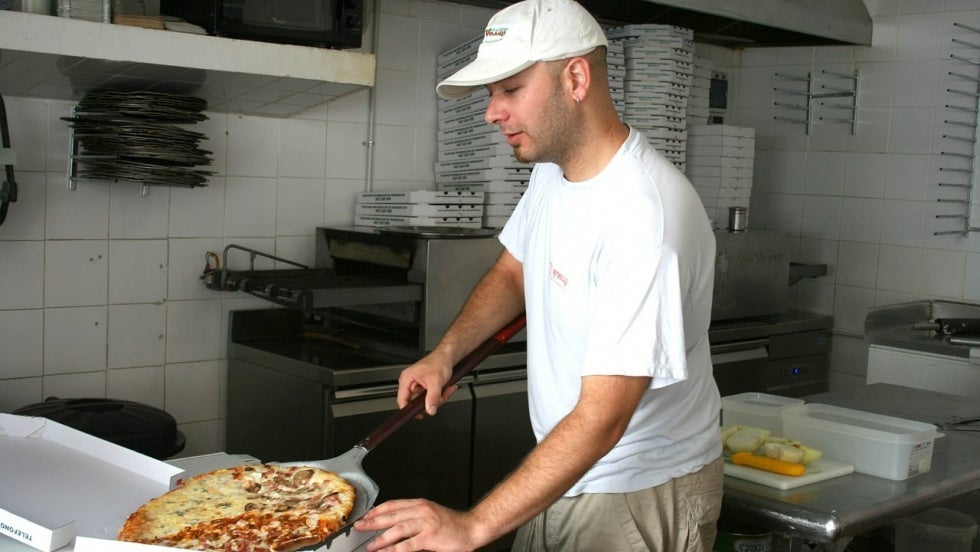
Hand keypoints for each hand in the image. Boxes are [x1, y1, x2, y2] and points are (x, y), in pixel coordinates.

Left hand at [354, 499, 481, 551]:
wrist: (472, 528)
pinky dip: (394, 548)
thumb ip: (413, 519)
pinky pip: (408, 544)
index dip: (377, 510)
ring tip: (369, 545)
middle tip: (359, 527)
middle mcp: (421, 511)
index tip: (366, 516)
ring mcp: (426, 523)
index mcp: (420, 504)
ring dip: (381, 537)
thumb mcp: (430, 515)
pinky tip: (385, 551)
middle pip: (391, 515)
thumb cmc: (452, 524)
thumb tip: (392, 527)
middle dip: (373, 522)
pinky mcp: (430, 537)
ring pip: (397, 529)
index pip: (393, 504)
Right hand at [397, 351, 454, 415]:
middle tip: (439, 397)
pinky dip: (440, 395)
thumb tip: (430, 410)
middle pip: (416, 402)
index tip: (419, 415)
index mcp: (407, 379)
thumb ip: (433, 397)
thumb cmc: (439, 362)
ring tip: (445, 389)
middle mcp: (410, 383)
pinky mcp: (425, 388)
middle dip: (431, 401)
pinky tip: (445, 388)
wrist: (447, 357)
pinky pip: (431, 398)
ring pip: (426, 401)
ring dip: (438, 398)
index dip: (409, 410)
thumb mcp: (436, 381)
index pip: (402, 400)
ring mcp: (418, 386)